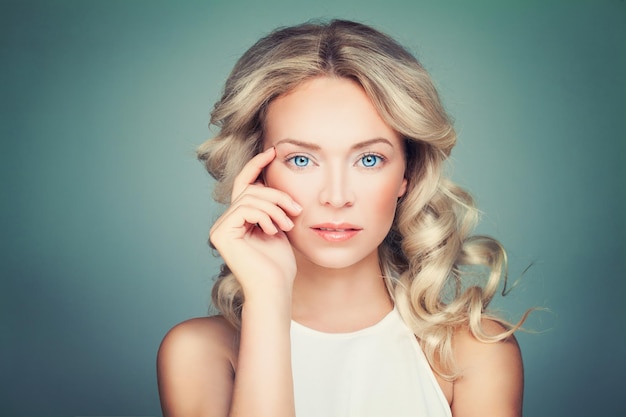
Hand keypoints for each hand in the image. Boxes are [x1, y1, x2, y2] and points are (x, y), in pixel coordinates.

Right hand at [209, 147, 301, 295]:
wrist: (275, 288)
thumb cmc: (279, 264)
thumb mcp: (279, 226)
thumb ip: (272, 205)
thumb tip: (272, 178)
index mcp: (239, 219)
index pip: (245, 184)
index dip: (257, 165)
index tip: (273, 151)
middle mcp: (226, 222)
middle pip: (250, 189)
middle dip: (276, 195)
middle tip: (296, 209)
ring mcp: (220, 228)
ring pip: (250, 198)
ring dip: (275, 208)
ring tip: (288, 225)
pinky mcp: (221, 234)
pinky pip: (245, 208)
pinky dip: (264, 216)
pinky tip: (273, 231)